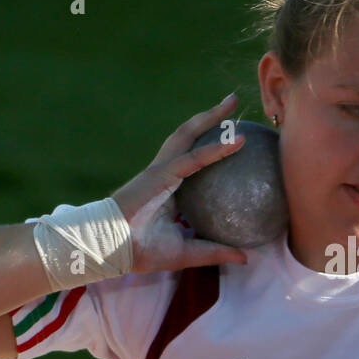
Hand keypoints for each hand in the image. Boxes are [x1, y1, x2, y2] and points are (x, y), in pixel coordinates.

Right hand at [110, 93, 249, 274]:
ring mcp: (162, 169)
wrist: (112, 249)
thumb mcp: (188, 251)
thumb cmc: (142, 251)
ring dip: (211, 117)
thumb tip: (245, 257)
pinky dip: (216, 149)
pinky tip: (236, 141)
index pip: (193, 159)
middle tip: (234, 104)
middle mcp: (165, 172)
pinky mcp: (161, 173)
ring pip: (189, 134)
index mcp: (169, 187)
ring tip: (232, 102)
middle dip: (211, 118)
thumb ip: (215, 250)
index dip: (211, 146)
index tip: (235, 138)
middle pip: (191, 137)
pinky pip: (194, 158)